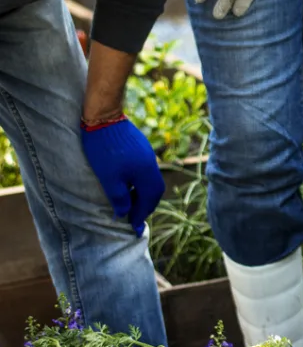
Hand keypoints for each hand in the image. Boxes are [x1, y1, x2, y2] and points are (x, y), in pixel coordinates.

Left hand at [79, 116, 164, 236]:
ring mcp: (148, 156)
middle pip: (154, 192)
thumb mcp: (109, 179)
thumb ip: (119, 198)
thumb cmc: (105, 151)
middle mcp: (152, 166)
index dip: (140, 216)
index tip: (133, 228)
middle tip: (134, 218)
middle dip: (145, 206)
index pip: (148, 201)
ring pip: (150, 182)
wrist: (104, 118)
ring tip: (130, 203)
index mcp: (146, 175)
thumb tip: (123, 214)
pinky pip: (146, 172)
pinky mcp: (142, 149)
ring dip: (143, 195)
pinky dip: (140, 184)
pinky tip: (128, 184)